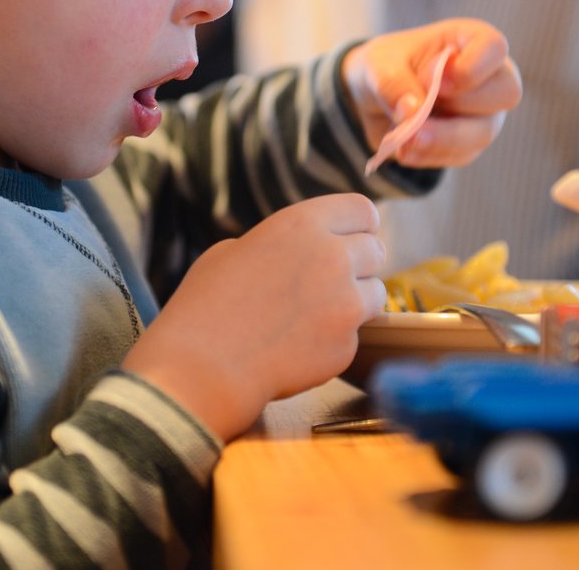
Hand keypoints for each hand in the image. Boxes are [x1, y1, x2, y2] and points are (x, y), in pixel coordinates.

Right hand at [121, 194, 384, 439]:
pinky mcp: (347, 345)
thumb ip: (279, 244)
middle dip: (357, 264)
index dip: (357, 225)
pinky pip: (356, 335)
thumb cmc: (206, 307)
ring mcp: (345, 304)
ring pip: (376, 293)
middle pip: (375, 250)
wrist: (202, 368)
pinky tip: (300, 346)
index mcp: (302, 224)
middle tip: (328, 282)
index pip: (362, 209)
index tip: (351, 238)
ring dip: (354, 301)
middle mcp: (332, 257)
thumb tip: (298, 252)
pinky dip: (336, 340)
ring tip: (313, 315)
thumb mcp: (233, 251)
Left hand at [342, 18, 521, 168]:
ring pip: (484, 132)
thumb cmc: (386, 67)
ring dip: (442, 140)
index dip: (470, 69)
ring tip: (406, 140)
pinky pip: (461, 155)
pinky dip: (431, 155)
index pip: (494, 48)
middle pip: (505, 93)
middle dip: (459, 106)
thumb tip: (413, 112)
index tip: (438, 82)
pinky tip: (405, 149)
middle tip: (418, 112)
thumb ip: (391, 83)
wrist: (374, 99)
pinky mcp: (470, 143)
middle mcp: (487, 75)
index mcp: (469, 41)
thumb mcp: (376, 66)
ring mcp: (484, 112)